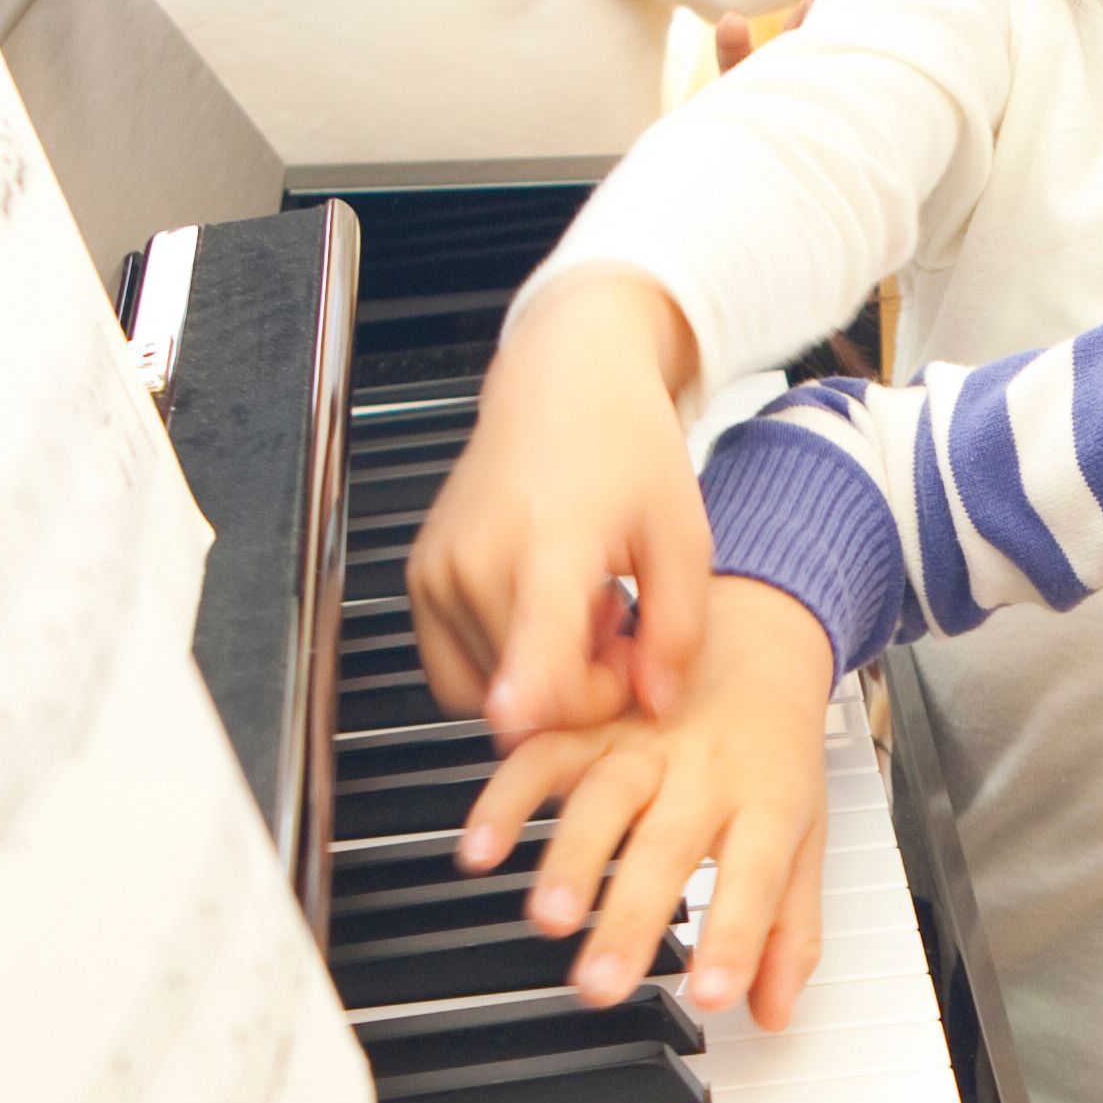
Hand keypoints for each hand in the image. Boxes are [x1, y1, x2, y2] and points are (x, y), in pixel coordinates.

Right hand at [410, 276, 710, 739]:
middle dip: (587, 690)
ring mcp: (438, 575)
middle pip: (529, 695)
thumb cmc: (623, 448)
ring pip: (490, 695)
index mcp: (550, 541)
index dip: (526, 689)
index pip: (532, 631)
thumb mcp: (683, 536)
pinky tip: (545, 609)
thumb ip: (677, 631)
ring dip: (545, 678)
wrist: (560, 384)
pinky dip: (506, 664)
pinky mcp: (419, 584)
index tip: (512, 717)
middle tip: (622, 626)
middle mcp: (477, 560)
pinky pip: (459, 674)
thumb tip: (652, 704)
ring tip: (582, 608)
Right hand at [457, 578, 839, 1015]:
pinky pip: (542, 758)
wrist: (756, 638)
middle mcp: (701, 772)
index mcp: (766, 800)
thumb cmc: (777, 753)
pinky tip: (477, 849)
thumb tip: (773, 1012)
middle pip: (666, 847)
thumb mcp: (804, 835)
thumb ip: (790, 927)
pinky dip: (506, 801)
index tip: (710, 996)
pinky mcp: (589, 724)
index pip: (755, 878)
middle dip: (630, 917)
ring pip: (601, 799)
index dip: (734, 938)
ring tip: (545, 918)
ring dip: (569, 860)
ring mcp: (641, 744)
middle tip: (601, 983)